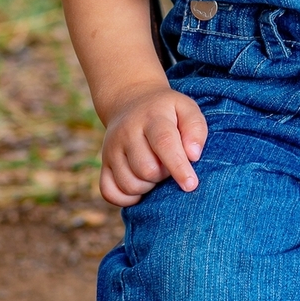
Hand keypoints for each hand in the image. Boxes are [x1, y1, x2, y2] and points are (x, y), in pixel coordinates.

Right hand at [99, 84, 207, 206]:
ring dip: (148, 186)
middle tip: (168, 164)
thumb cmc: (166, 111)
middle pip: (147, 169)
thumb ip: (195, 129)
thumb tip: (193, 155)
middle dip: (163, 175)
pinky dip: (126, 198)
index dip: (178, 166)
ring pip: (130, 185)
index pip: (164, 143)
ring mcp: (111, 149)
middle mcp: (127, 132)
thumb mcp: (185, 108)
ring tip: (154, 170)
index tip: (191, 184)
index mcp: (152, 117)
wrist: (130, 102)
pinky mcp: (104, 164)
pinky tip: (139, 186)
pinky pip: (110, 193)